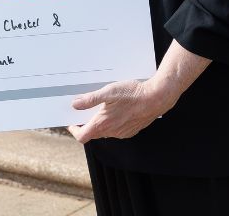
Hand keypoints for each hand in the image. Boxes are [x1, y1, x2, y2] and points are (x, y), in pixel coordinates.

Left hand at [67, 40, 210, 142]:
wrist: (156, 98)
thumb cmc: (132, 94)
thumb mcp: (108, 92)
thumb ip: (90, 100)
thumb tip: (75, 105)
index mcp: (103, 124)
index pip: (83, 136)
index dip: (74, 131)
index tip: (71, 123)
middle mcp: (112, 132)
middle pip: (93, 133)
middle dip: (86, 124)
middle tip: (84, 111)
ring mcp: (122, 133)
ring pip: (105, 131)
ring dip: (100, 122)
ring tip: (100, 107)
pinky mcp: (131, 130)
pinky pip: (116, 130)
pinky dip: (111, 122)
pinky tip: (115, 110)